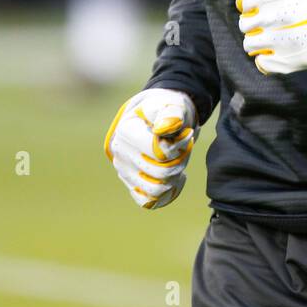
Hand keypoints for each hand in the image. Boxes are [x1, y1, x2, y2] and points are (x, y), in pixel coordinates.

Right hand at [103, 87, 198, 209]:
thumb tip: (163, 129)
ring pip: (156, 190)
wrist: (158, 116)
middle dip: (180, 161)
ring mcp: (123, 170)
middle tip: (185, 148)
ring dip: (174, 177)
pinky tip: (174, 177)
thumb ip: (172, 113)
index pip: (160, 154)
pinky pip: (148, 201)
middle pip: (160, 173)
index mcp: (126, 131)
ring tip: (179, 161)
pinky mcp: (130, 183)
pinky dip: (165, 193)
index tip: (187, 134)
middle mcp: (119, 152)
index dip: (180, 147)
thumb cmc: (167, 109)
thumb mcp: (173, 104)